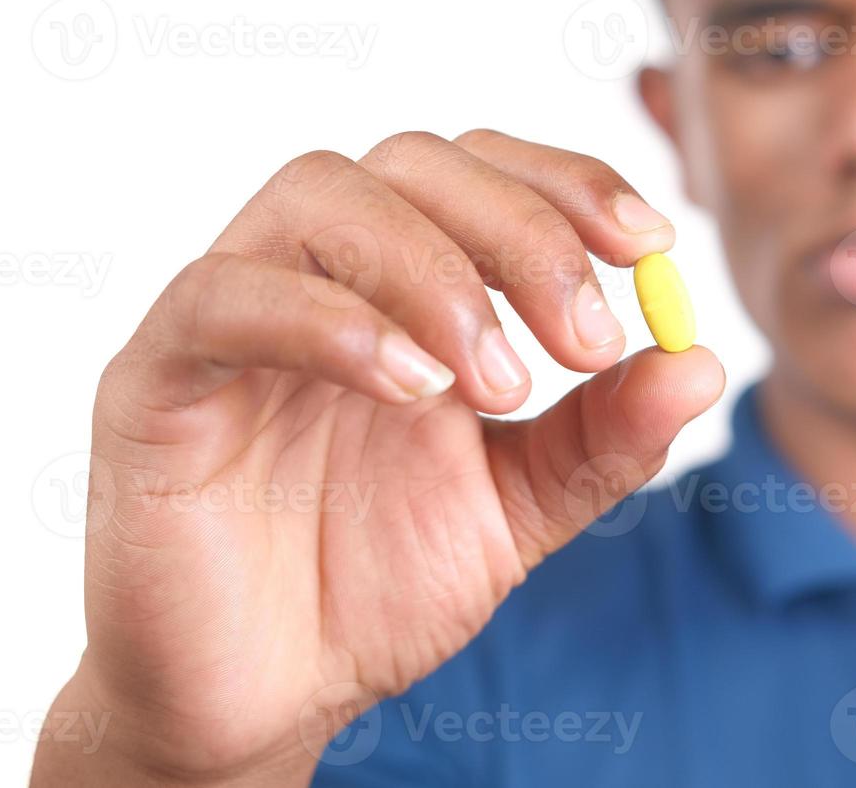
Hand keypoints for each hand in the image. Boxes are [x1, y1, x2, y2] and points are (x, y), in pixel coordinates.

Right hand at [32, 130, 723, 785]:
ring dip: (434, 272)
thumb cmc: (378, 585)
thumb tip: (700, 360)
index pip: (482, 171)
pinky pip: (225, 296)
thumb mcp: (521, 508)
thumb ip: (603, 436)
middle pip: (412, 162)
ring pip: (321, 198)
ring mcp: (231, 312)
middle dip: (522, 234)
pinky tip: (409, 387)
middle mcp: (318, 273)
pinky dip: (330, 322)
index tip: (648, 244)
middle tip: (587, 342)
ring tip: (500, 382)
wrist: (266, 694)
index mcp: (405, 287)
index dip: (568, 183)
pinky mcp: (155, 373)